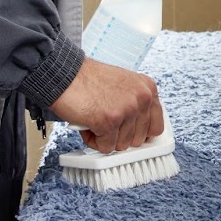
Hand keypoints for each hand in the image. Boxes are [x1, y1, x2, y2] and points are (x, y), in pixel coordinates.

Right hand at [50, 57, 164, 153]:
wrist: (65, 73)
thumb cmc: (89, 80)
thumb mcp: (124, 85)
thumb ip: (135, 105)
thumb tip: (139, 132)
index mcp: (148, 88)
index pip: (156, 126)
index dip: (140, 134)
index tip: (129, 134)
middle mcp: (142, 98)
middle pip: (138, 140)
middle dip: (119, 136)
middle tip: (104, 122)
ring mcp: (127, 110)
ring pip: (121, 146)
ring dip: (104, 137)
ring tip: (94, 119)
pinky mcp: (110, 121)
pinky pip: (105, 147)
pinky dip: (93, 140)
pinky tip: (87, 124)